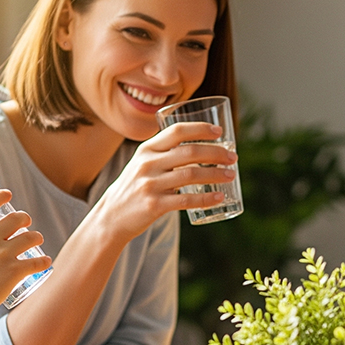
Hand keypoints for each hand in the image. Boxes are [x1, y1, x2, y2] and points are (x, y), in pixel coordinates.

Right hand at [0, 189, 51, 315]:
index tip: (8, 194)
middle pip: (15, 219)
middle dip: (24, 218)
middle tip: (27, 222)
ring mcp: (3, 255)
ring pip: (31, 237)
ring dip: (37, 236)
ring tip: (38, 239)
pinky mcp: (14, 271)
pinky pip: (37, 262)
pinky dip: (44, 261)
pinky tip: (46, 262)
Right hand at [91, 121, 237, 241]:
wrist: (112, 216)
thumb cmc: (135, 187)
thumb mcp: (143, 164)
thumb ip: (165, 154)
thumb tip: (203, 148)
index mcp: (147, 149)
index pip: (177, 131)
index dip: (200, 129)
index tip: (219, 133)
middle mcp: (148, 164)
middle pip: (189, 152)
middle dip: (216, 153)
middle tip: (233, 158)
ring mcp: (150, 184)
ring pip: (191, 175)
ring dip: (216, 175)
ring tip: (231, 175)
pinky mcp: (154, 205)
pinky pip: (186, 200)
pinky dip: (206, 198)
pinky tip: (219, 197)